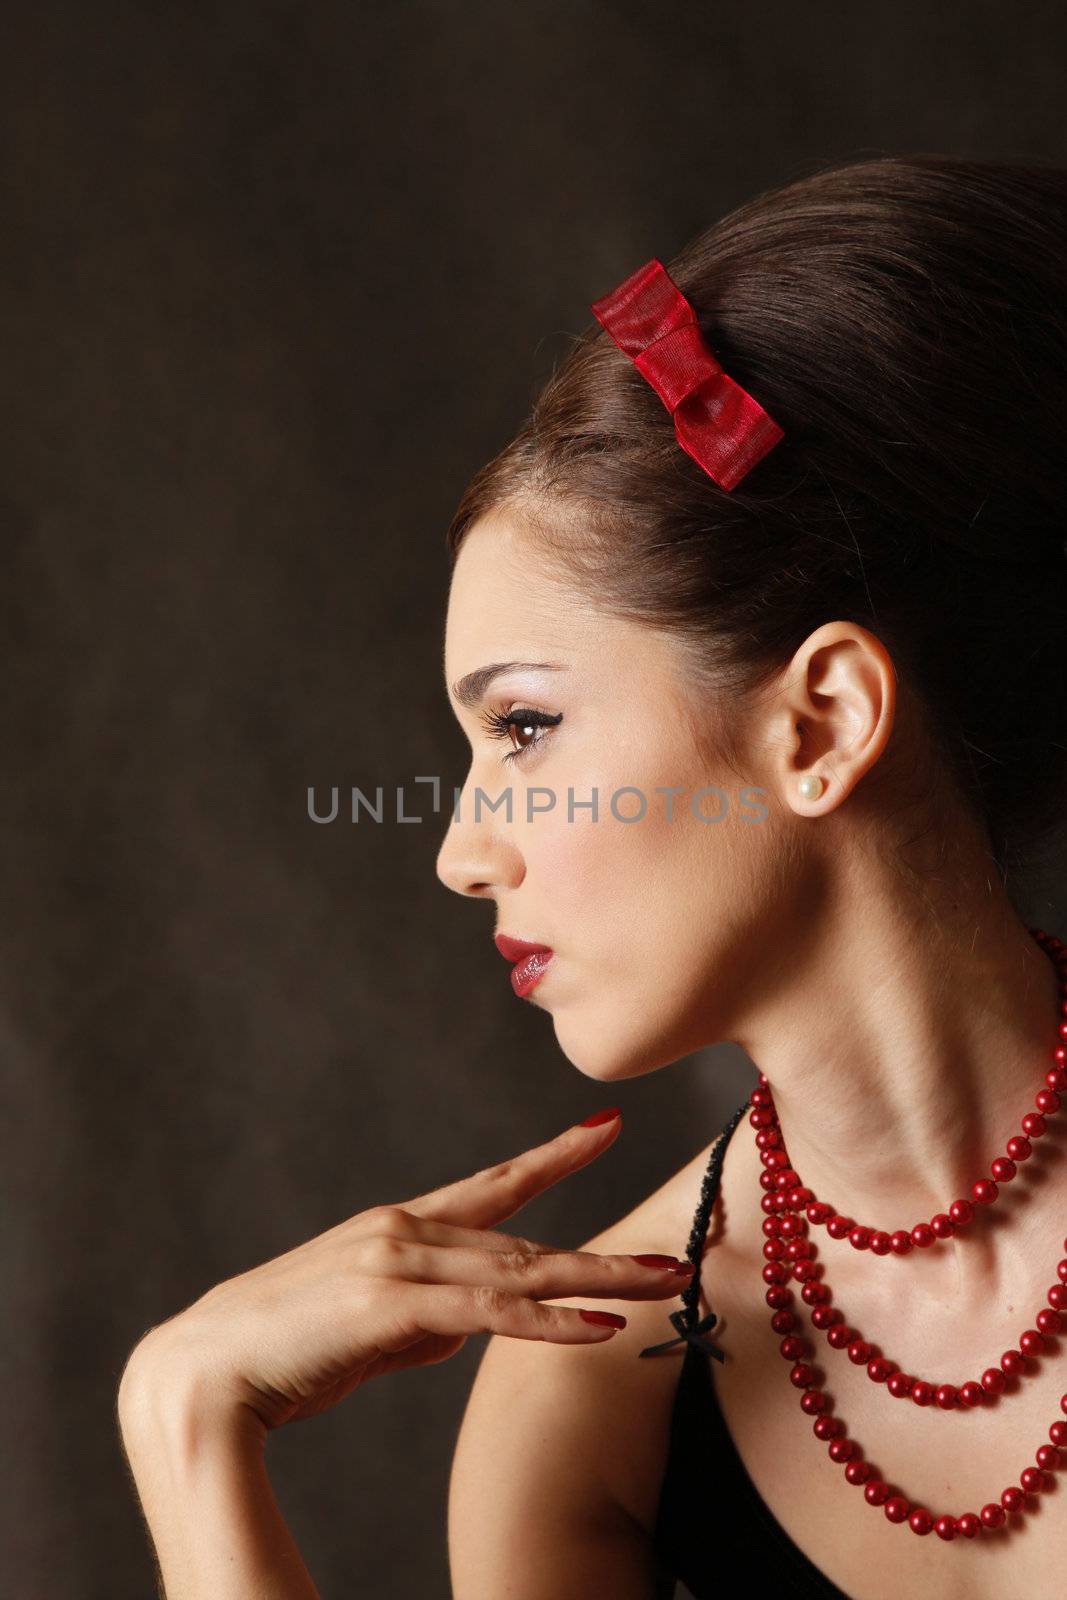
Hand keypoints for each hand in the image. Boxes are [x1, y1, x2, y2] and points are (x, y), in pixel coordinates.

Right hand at [123, 1109, 694, 1439]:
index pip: (494, 1183)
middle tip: (678, 1253)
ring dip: (598, 1281)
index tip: (603, 1131)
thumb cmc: (282, 1350)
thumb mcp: (365, 1326)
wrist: (206, 1371)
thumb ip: (423, 1315)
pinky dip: (550, 1320)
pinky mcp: (393, 1305)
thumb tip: (474, 1323)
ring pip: (521, 1271)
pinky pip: (491, 1313)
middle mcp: (406, 1230)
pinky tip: (601, 1326)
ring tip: (663, 1284)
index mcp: (399, 1227)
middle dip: (605, 1252)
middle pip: (527, 1240)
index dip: (553, 1157)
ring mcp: (400, 1262)